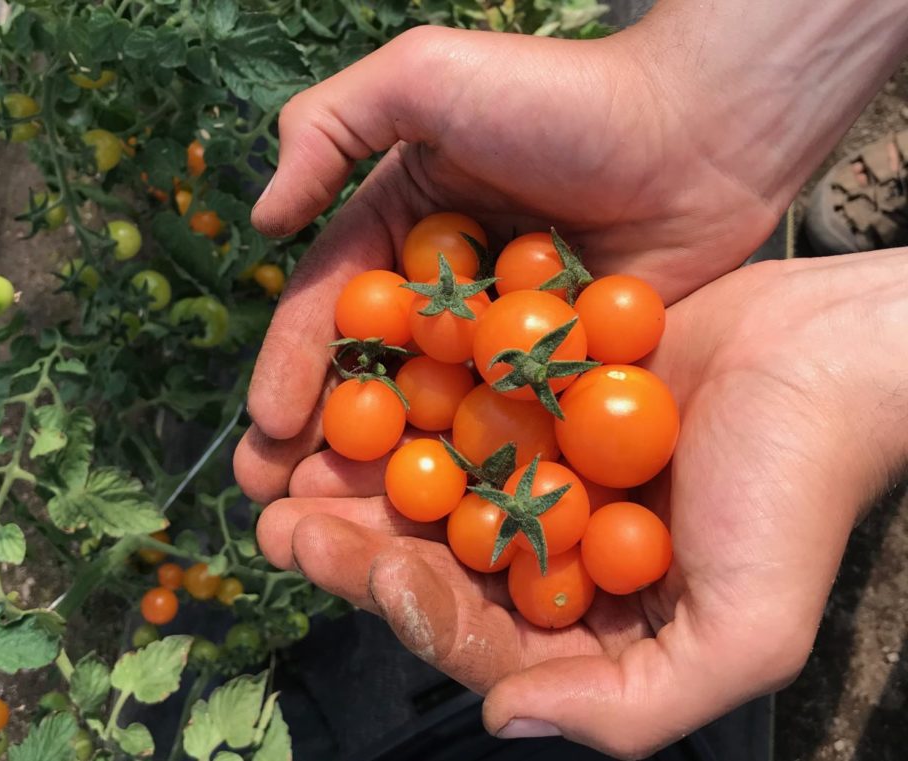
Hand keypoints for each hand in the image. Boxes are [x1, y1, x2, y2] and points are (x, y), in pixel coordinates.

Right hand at [235, 24, 784, 500]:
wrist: (700, 129)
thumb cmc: (561, 95)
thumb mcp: (422, 77)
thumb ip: (328, 127)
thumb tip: (260, 218)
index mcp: (401, 229)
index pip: (331, 305)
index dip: (292, 365)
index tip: (266, 426)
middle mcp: (444, 292)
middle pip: (371, 374)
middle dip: (321, 437)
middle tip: (276, 499)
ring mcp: (504, 340)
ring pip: (432, 414)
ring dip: (384, 473)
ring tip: (340, 529)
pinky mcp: (562, 372)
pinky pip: (509, 427)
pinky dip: (476, 472)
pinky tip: (443, 529)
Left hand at [252, 250, 907, 757]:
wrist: (830, 353)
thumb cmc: (798, 492)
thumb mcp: (746, 632)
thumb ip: (634, 706)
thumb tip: (505, 722)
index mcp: (589, 616)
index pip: (483, 634)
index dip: (417, 610)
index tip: (368, 566)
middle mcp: (551, 544)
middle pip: (434, 557)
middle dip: (353, 547)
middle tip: (277, 526)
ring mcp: (535, 464)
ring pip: (425, 481)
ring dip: (352, 477)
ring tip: (278, 466)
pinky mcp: (530, 391)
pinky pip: (450, 400)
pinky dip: (397, 397)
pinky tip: (343, 385)